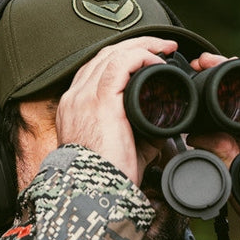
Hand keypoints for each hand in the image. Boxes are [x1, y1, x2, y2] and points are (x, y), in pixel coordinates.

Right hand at [55, 37, 178, 185]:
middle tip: (162, 46)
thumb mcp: (121, 149)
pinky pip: (120, 64)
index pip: (95, 70)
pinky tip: (158, 61)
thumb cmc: (107, 178)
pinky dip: (141, 57)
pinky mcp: (100, 102)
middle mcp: (75, 99)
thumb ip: (138, 132)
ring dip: (142, 45)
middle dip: (135, 45)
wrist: (95, 194)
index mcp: (75, 109)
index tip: (146, 59)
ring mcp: (84, 98)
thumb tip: (160, 124)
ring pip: (111, 54)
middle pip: (103, 56)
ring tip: (165, 47)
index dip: (122, 58)